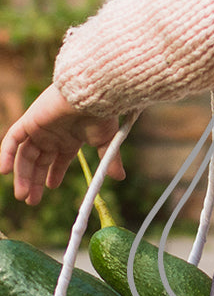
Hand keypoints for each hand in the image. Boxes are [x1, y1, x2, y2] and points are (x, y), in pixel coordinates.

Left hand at [0, 84, 123, 204]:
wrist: (92, 95)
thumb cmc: (101, 115)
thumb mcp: (106, 142)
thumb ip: (109, 160)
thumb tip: (120, 177)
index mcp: (69, 138)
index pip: (56, 159)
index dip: (52, 174)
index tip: (50, 188)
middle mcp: (52, 134)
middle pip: (37, 161)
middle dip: (33, 181)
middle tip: (30, 201)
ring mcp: (38, 128)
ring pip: (24, 155)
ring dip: (22, 175)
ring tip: (22, 195)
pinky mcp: (28, 122)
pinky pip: (12, 140)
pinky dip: (6, 155)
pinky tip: (5, 172)